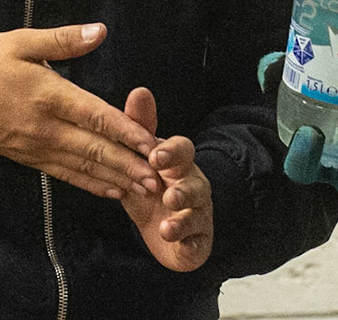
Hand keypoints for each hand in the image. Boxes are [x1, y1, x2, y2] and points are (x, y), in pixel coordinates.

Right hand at [0, 23, 160, 199]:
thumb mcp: (21, 41)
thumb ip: (63, 40)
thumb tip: (100, 31)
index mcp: (48, 95)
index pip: (96, 116)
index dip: (127, 131)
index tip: (152, 143)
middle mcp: (46, 127)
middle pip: (95, 149)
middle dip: (130, 165)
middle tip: (161, 178)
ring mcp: (37, 147)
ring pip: (83, 167)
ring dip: (116, 179)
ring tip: (144, 189)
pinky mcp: (29, 158)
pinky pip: (66, 174)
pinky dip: (91, 183)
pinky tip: (111, 190)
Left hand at [120, 86, 212, 271]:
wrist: (166, 229)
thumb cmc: (154, 186)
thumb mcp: (142, 160)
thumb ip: (140, 128)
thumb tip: (140, 91)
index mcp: (178, 164)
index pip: (182, 151)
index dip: (171, 153)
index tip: (155, 157)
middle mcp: (193, 186)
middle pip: (195, 183)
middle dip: (184, 189)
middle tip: (168, 195)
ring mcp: (198, 214)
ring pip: (197, 214)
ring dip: (184, 220)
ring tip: (168, 228)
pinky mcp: (196, 242)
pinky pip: (197, 244)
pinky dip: (190, 246)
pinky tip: (181, 247)